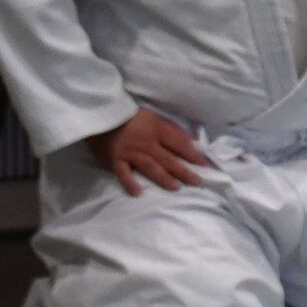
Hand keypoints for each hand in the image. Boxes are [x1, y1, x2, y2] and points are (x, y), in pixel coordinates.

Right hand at [86, 107, 208, 195]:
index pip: (180, 144)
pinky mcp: (115, 159)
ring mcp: (130, 152)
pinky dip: (130, 183)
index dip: (194, 155)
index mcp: (157, 130)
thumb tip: (192, 141)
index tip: (206, 166)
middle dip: (184, 172)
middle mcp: (146, 143)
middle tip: (197, 182)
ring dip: (164, 178)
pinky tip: (138, 193)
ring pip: (150, 167)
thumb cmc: (130, 115)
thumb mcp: (154, 117)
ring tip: (176, 188)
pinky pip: (123, 173)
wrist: (100, 113)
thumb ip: (172, 129)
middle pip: (168, 159)